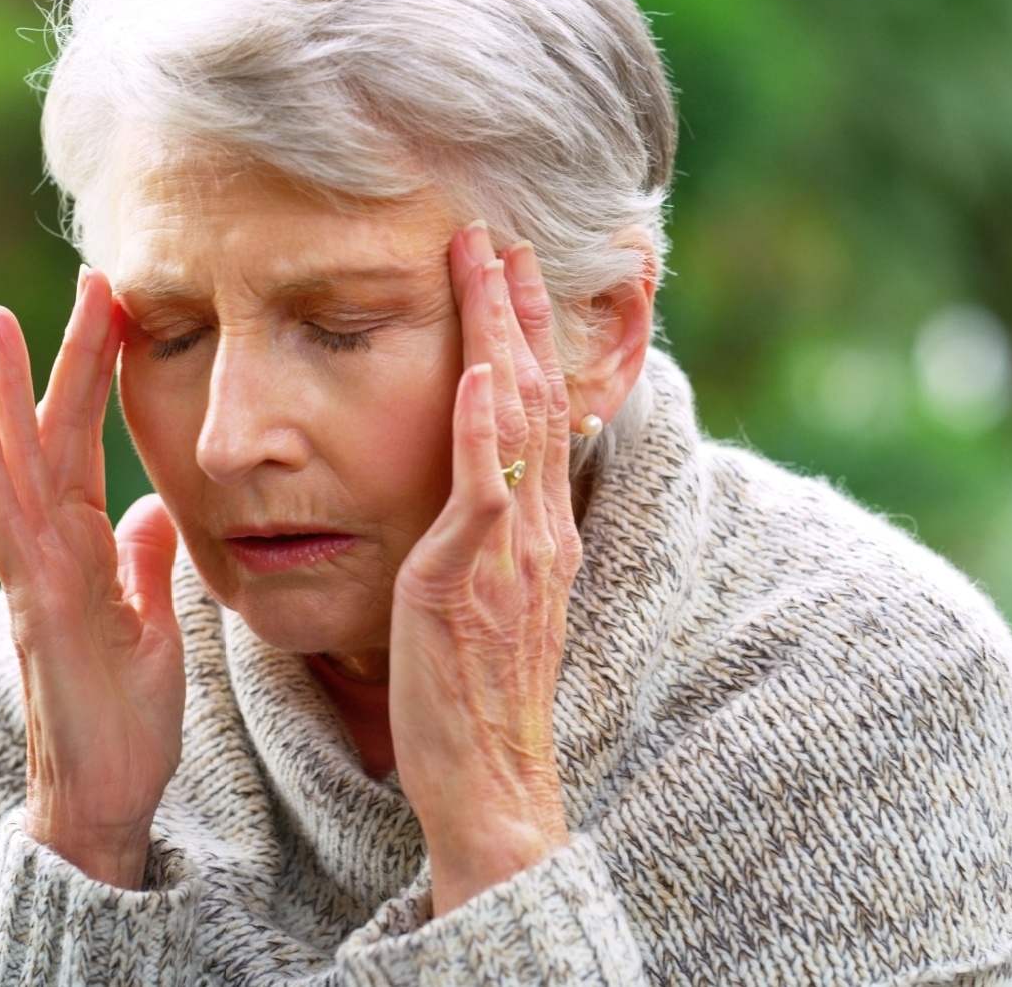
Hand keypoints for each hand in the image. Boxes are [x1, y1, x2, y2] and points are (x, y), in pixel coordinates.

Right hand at [0, 267, 184, 889]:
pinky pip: (9, 527)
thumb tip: (152, 508)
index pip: (87, 441)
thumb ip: (145, 561)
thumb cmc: (128, 711)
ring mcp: (37, 575)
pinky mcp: (37, 607)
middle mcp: (53, 548)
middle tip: (74, 280)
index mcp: (86, 544)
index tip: (114, 309)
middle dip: (58, 359)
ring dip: (5, 394)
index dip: (98, 376)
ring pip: (16, 467)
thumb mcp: (154, 620)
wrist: (112, 793)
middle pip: (51, 435)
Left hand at [389, 224, 581, 915]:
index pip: (536, 411)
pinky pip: (483, 488)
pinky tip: (473, 367)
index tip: (510, 276)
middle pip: (531, 394)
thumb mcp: (492, 603)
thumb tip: (472, 493)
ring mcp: (510, 550)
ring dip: (497, 333)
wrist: (491, 777)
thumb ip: (489, 540)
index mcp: (540, 531)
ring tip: (484, 261)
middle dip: (515, 308)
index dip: (525, 337)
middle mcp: (537, 527)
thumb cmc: (475, 696)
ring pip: (510, 420)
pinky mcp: (470, 578)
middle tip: (498, 235)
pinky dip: (479, 423)